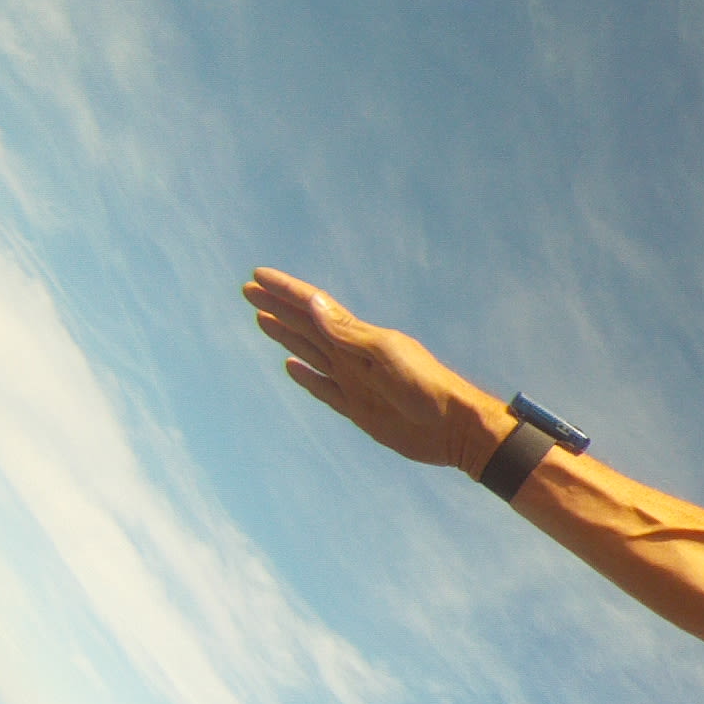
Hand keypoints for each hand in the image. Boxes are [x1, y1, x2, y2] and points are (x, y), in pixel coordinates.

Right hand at [244, 268, 503, 476]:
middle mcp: (353, 355)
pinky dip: (306, 376)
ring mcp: (354, 381)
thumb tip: (314, 302)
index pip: (314, 307)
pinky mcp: (357, 408)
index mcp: (359, 337)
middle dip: (278, 307)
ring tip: (262, 319)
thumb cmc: (426, 387)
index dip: (286, 291)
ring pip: (310, 352)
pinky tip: (292, 365)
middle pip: (306, 326)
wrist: (454, 428)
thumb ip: (348, 332)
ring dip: (286, 335)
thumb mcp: (385, 355)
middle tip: (249, 290)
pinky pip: (323, 388)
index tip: (258, 275)